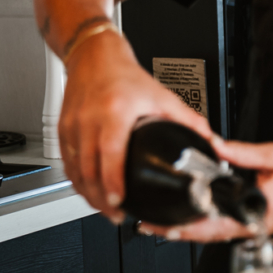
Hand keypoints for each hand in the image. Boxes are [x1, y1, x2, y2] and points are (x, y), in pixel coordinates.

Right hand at [58, 31, 212, 221]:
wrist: (94, 58)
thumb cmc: (125, 76)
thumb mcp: (162, 96)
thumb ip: (188, 120)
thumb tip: (210, 140)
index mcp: (115, 112)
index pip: (110, 153)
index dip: (113, 180)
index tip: (119, 200)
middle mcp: (90, 120)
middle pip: (89, 168)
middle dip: (101, 197)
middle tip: (115, 214)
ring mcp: (72, 126)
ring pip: (74, 169)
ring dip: (88, 193)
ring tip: (105, 209)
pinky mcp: (63, 129)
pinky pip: (66, 162)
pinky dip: (77, 180)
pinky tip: (89, 191)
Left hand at [139, 138, 272, 242]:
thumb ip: (241, 152)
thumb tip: (213, 144)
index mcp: (257, 208)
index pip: (210, 223)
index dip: (181, 224)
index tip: (158, 219)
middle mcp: (253, 226)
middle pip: (205, 236)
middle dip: (176, 231)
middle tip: (149, 224)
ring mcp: (255, 232)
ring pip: (214, 238)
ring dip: (189, 232)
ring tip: (164, 224)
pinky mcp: (258, 230)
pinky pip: (226, 233)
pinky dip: (206, 229)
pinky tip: (196, 221)